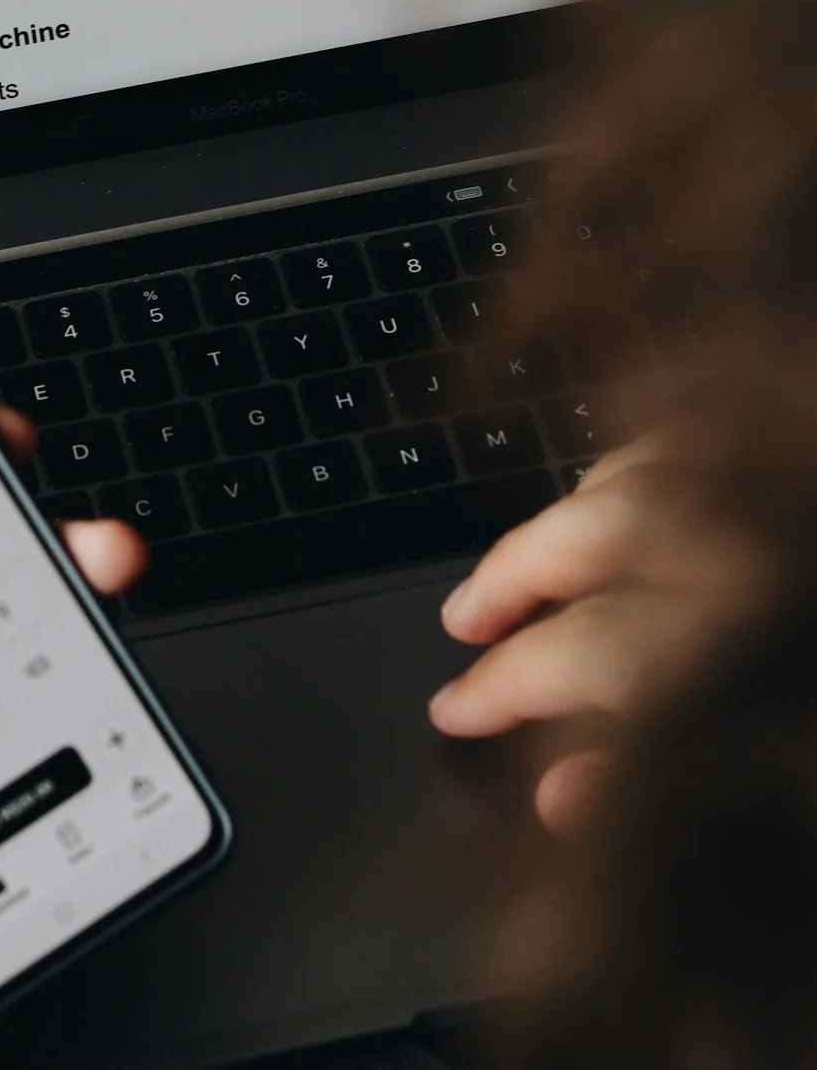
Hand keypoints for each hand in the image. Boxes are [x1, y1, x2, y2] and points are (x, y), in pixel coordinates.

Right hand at [428, 437, 761, 832]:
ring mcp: (765, 493)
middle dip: (508, 580)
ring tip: (520, 559)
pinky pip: (691, 442)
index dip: (504, 686)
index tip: (455, 712)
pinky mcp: (790, 451)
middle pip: (593, 539)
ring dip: (563, 518)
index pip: (583, 650)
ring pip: (636, 475)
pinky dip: (637, 466)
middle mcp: (746, 546)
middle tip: (461, 624)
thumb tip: (562, 796)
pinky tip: (616, 498)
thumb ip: (655, 786)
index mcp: (738, 632)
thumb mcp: (770, 781)